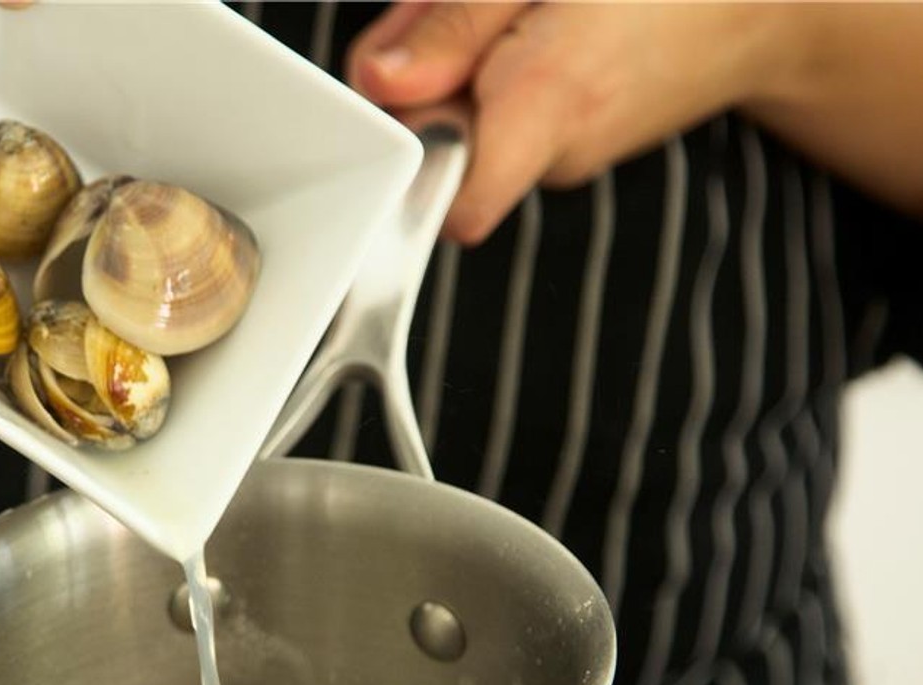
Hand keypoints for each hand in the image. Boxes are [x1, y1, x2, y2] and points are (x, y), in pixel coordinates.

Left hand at [347, 3, 791, 244]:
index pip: (450, 204)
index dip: (403, 162)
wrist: (767, 7)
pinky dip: (499, 76)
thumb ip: (452, 26)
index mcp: (548, 103)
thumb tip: (378, 83)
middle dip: (424, 77)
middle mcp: (558, 151)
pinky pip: (505, 122)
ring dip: (463, 69)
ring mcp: (570, 159)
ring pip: (469, 128)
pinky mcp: (575, 150)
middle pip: (439, 143)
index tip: (397, 102)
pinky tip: (533, 29)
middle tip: (464, 11)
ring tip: (515, 12)